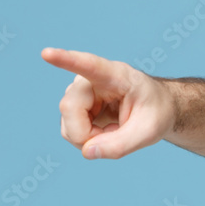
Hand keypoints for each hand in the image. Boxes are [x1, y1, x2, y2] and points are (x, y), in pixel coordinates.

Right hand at [41, 47, 176, 159]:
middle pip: (70, 108)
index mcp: (117, 75)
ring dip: (89, 137)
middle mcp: (91, 79)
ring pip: (67, 123)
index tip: (47, 53)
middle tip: (115, 136)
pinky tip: (105, 131)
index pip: (89, 65)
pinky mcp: (75, 104)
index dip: (67, 60)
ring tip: (115, 130)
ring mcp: (80, 91)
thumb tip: (86, 151)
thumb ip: (120, 145)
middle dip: (87, 134)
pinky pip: (70, 130)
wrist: (157, 109)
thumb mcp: (148, 132)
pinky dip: (87, 139)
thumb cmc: (155, 113)